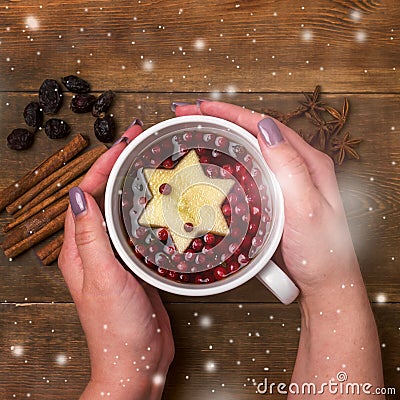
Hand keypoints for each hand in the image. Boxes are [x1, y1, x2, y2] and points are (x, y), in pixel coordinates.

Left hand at [59, 122, 173, 399]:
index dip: (101, 165)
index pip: (85, 194)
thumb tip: (78, 195)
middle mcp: (94, 249)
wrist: (139, 361)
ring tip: (148, 163)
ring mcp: (116, 255)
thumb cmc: (118, 328)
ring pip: (120, 209)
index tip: (122, 143)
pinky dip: (146, 208)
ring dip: (131, 183)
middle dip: (115, 166)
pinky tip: (161, 202)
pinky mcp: (135, 263)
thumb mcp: (103, 278)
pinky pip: (137, 227)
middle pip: (101, 196)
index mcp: (79, 249)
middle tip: (136, 144)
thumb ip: (90, 237)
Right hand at [173, 101, 383, 397]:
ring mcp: (286, 182)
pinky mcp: (277, 197)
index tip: (204, 107)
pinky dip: (231, 159)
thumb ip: (290, 169)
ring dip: (225, 135)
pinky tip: (216, 163)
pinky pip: (251, 170)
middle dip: (223, 119)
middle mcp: (298, 167)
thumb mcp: (308, 209)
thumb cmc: (323, 252)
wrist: (326, 282)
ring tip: (198, 131)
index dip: (233, 113)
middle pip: (256, 132)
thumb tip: (266, 129)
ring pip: (252, 149)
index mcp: (308, 163)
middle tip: (191, 115)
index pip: (266, 126)